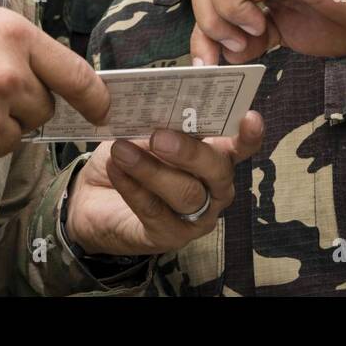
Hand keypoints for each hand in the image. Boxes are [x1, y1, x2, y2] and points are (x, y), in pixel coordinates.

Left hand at [64, 111, 264, 255]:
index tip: (250, 118)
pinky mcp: (170, 236)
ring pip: (185, 193)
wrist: (94, 198)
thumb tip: (158, 109)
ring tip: (122, 150)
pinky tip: (117, 169)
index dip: (249, 135)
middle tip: (159, 136)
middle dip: (190, 152)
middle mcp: (215, 188)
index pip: (241, 146)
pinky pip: (154, 211)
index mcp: (216, 156)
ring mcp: (197, 216)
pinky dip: (133, 187)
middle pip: (217, 171)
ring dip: (151, 170)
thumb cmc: (130, 156)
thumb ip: (158, 124)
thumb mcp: (142, 132)